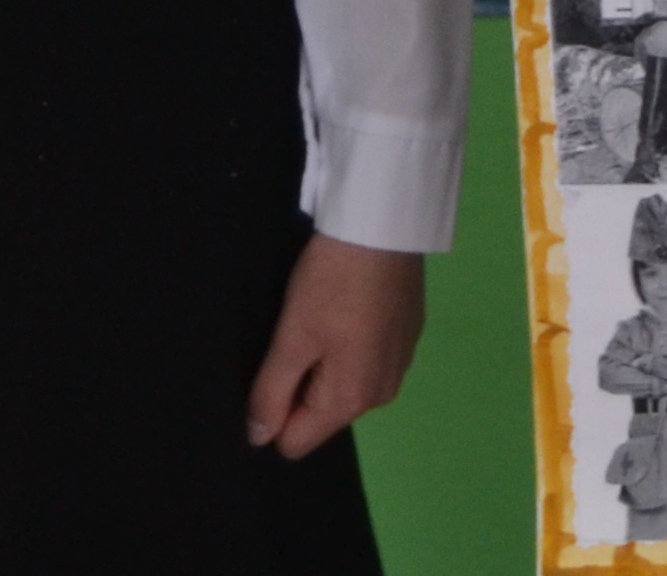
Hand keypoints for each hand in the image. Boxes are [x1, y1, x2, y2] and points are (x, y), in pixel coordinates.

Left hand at [247, 235, 425, 458]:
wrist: (385, 224)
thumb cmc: (331, 283)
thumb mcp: (291, 337)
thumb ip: (270, 394)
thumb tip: (259, 438)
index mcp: (352, 400)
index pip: (295, 442)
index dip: (273, 412)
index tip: (272, 367)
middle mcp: (382, 394)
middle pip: (321, 414)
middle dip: (300, 386)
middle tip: (295, 336)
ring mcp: (400, 364)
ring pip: (343, 385)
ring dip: (326, 363)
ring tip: (322, 316)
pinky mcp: (408, 335)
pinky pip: (367, 360)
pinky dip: (351, 343)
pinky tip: (348, 305)